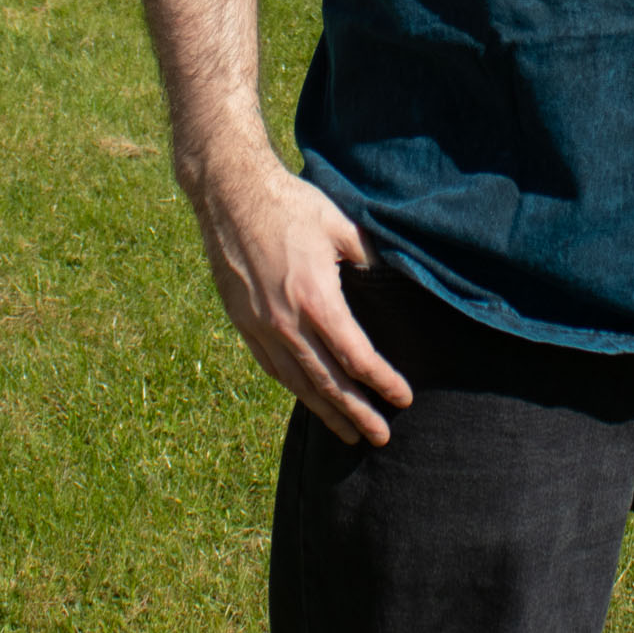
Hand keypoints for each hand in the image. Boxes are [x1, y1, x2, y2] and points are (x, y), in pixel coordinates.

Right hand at [184, 141, 413, 445]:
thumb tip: (391, 278)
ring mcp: (261, 327)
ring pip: (298, 382)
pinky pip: (273, 368)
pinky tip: (308, 398)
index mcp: (316, 300)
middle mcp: (287, 323)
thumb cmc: (290, 205)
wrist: (230, 195)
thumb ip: (368, 258)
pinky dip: (295, 388)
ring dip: (326, 411)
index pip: (356, 356)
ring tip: (348, 433)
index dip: (382, 381)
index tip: (403, 398)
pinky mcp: (243, 323)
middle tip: (381, 437)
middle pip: (328, 382)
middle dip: (357, 413)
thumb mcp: (340, 226)